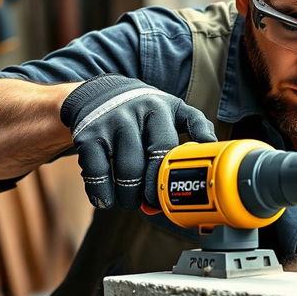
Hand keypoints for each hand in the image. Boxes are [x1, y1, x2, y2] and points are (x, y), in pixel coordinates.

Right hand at [60, 74, 215, 208]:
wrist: (99, 93)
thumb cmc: (144, 110)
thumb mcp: (173, 109)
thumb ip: (197, 128)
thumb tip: (209, 158)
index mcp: (161, 108)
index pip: (169, 149)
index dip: (169, 177)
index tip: (172, 194)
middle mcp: (136, 113)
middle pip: (148, 165)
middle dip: (150, 191)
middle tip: (151, 202)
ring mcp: (110, 123)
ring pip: (125, 172)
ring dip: (128, 196)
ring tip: (130, 201)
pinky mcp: (87, 135)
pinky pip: (95, 171)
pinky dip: (101, 192)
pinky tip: (106, 199)